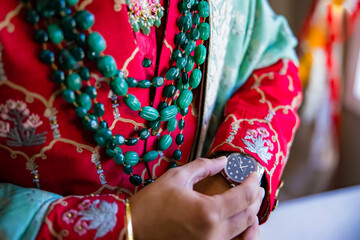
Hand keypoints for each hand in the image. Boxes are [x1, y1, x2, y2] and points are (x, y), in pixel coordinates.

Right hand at [130, 157, 264, 239]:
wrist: (133, 230)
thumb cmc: (152, 204)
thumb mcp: (177, 177)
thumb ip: (204, 167)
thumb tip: (223, 161)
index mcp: (208, 212)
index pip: (244, 196)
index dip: (253, 182)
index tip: (254, 173)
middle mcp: (214, 233)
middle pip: (249, 215)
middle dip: (255, 197)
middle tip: (255, 185)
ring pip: (245, 232)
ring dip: (253, 216)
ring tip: (252, 202)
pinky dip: (243, 233)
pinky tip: (243, 224)